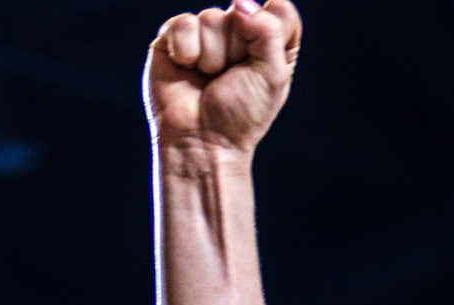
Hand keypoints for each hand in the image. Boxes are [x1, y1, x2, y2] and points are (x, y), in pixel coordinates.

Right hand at [146, 0, 302, 156]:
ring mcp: (206, 33)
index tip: (261, 61)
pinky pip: (184, 24)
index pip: (279, 9)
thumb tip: (241, 2)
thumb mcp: (273, 75)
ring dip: (212, 57)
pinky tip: (188, 71)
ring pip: (211, 18)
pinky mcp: (174, 37)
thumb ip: (269, 30)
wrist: (203, 141)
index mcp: (269, 40)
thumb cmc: (241, 114)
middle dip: (238, 49)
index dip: (270, 30)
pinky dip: (187, 52)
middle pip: (242, 10)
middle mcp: (238, 31)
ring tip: (209, 79)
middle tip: (231, 78)